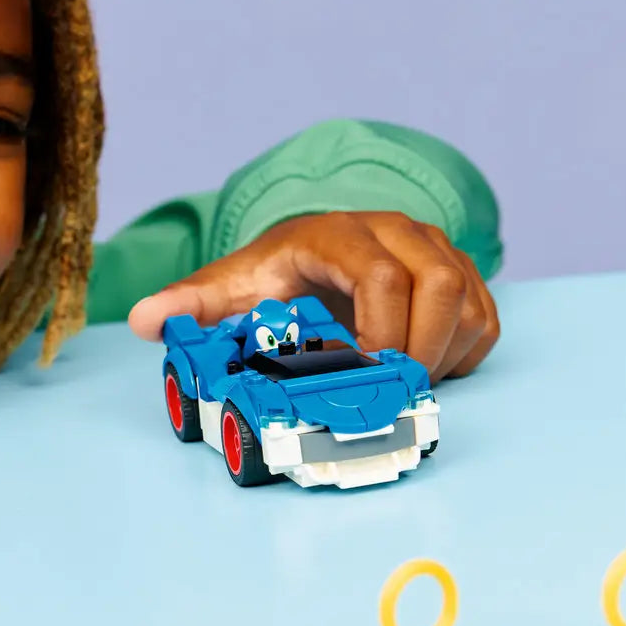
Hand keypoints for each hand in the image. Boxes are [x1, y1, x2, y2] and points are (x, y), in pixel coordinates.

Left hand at [128, 211, 498, 381]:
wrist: (314, 253)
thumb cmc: (274, 276)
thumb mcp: (230, 288)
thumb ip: (190, 303)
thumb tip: (141, 320)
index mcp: (339, 235)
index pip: (381, 276)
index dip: (380, 334)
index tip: (363, 378)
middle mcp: (396, 232)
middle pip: (441, 284)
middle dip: (420, 351)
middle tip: (389, 393)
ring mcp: (435, 250)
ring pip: (469, 303)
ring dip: (442, 357)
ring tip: (400, 384)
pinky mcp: (461, 273)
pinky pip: (485, 319)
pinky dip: (463, 355)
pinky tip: (424, 370)